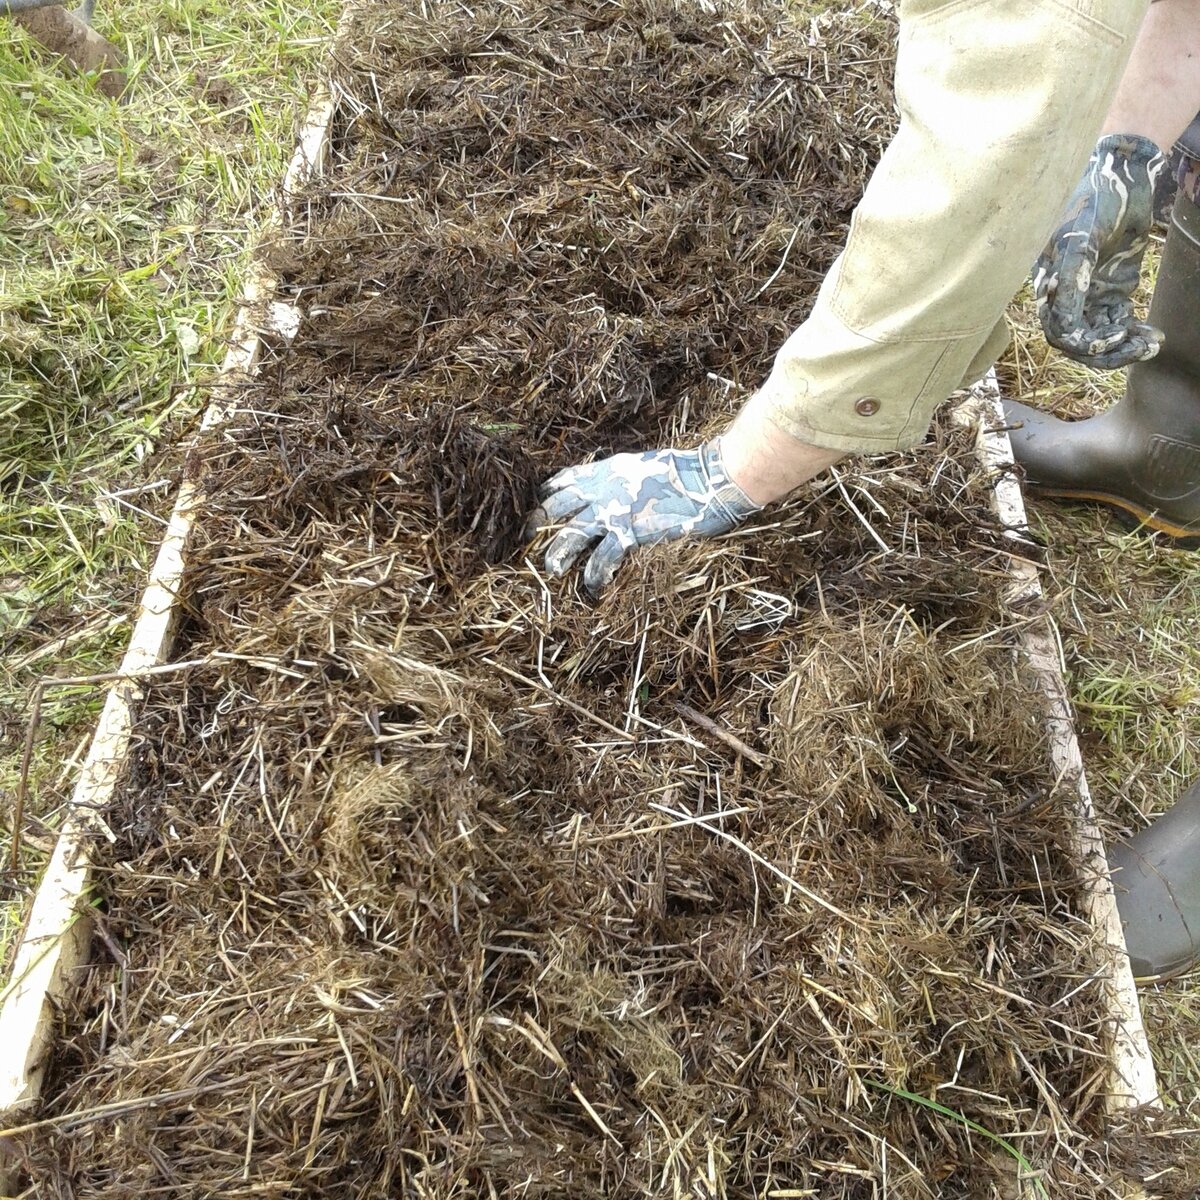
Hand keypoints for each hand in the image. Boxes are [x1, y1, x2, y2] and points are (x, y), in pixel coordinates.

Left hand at [528, 439, 761, 594]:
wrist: (708, 480)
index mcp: (607, 469)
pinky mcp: (628, 533)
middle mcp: (603, 487)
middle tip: (525, 539)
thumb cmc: (686, 473)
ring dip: (558, 553)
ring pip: (571, 534)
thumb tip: (616, 488)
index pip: (566, 479)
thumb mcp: (646, 467)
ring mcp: (614, 510)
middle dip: (538, 522)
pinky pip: (602, 558)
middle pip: (558, 505)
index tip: (535, 506)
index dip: (547, 494)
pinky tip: (593, 587)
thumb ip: (624, 479)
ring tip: (552, 569)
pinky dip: (595, 575)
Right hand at [1034, 133, 1166, 368]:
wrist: (1120, 171)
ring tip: (1152, 343)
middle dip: (1108, 351)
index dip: (1083, 343)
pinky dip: (1132, 333)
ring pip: (1099, 337)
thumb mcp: (1080, 240)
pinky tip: (1151, 333)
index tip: (1114, 337)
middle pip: (1078, 343)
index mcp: (1049, 285)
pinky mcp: (1110, 289)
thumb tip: (1065, 330)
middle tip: (1141, 348)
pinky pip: (1116, 323)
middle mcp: (1065, 295)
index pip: (1059, 332)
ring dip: (1123, 346)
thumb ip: (1070, 284)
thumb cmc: (1094, 198)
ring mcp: (1088, 293)